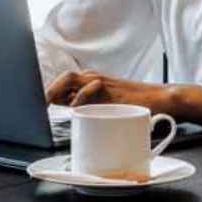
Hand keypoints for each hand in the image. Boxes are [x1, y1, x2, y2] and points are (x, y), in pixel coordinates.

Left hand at [45, 71, 201, 124]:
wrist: (164, 100)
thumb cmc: (140, 108)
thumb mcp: (112, 111)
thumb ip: (95, 114)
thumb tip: (77, 124)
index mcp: (93, 87)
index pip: (64, 84)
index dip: (49, 92)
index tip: (37, 105)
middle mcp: (96, 80)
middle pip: (64, 78)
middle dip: (48, 90)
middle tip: (38, 106)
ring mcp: (104, 82)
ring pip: (73, 77)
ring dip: (58, 88)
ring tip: (47, 102)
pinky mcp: (113, 88)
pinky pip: (93, 86)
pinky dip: (81, 95)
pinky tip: (75, 106)